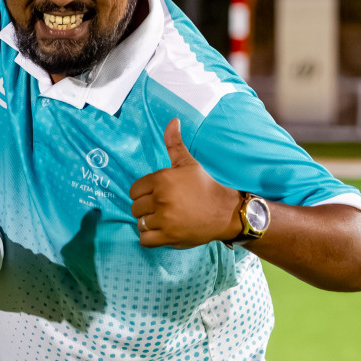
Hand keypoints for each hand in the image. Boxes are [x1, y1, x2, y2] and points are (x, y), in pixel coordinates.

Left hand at [129, 118, 242, 247]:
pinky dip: (150, 238)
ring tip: (164, 219)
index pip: (134, 190)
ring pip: (139, 223)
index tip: (159, 195)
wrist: (226, 212)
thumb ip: (174, 144)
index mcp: (162, 180)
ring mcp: (164, 219)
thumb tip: (172, 120)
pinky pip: (145, 240)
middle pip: (135, 207)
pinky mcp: (168, 236)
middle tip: (163, 208)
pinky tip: (162, 232)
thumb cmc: (204, 186)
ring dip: (148, 223)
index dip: (144, 193)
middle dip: (146, 208)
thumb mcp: (188, 163)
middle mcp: (161, 199)